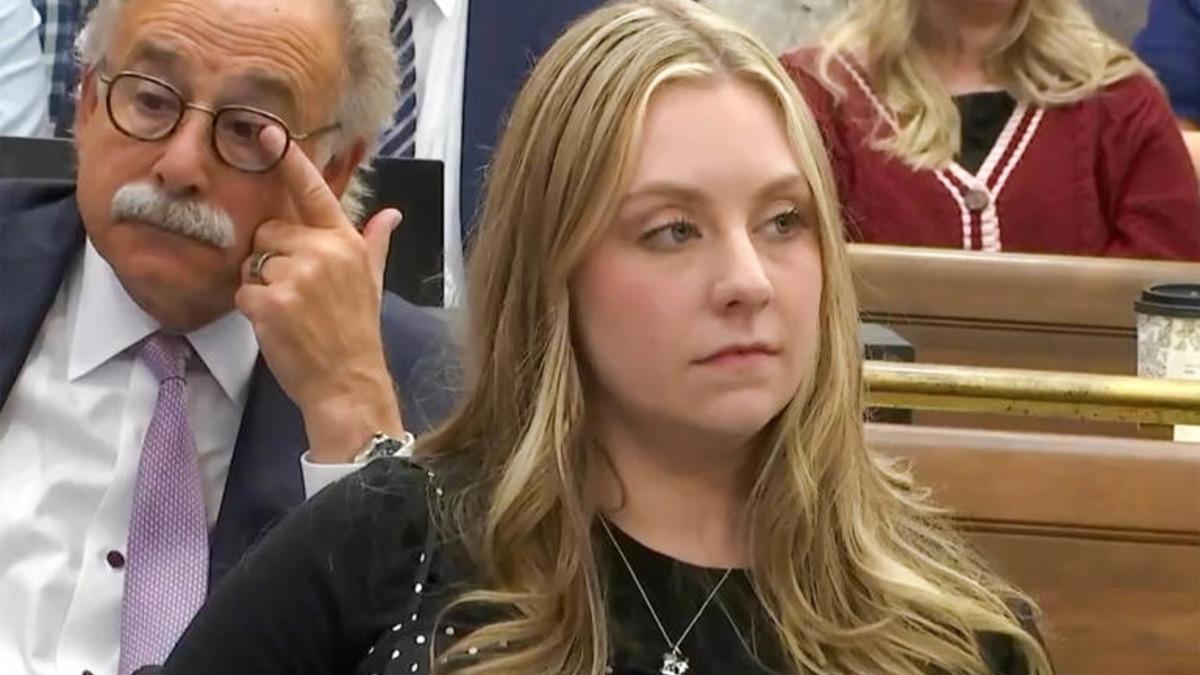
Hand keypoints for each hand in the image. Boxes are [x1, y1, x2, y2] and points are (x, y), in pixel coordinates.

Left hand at [236, 126, 404, 461]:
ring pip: (253, 262)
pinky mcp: (270, 300)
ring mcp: (295, 275)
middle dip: (272, 256)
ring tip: (289, 312)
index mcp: (346, 241)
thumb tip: (392, 214)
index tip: (265, 131)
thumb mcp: (371, 281)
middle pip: (270, 231)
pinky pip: (243, 290)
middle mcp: (322, 251)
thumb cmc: (357, 331)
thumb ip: (374, 242)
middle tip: (295, 292)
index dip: (288, 160)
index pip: (313, 191)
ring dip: (261, 285)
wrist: (348, 382)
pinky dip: (252, 309)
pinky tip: (276, 326)